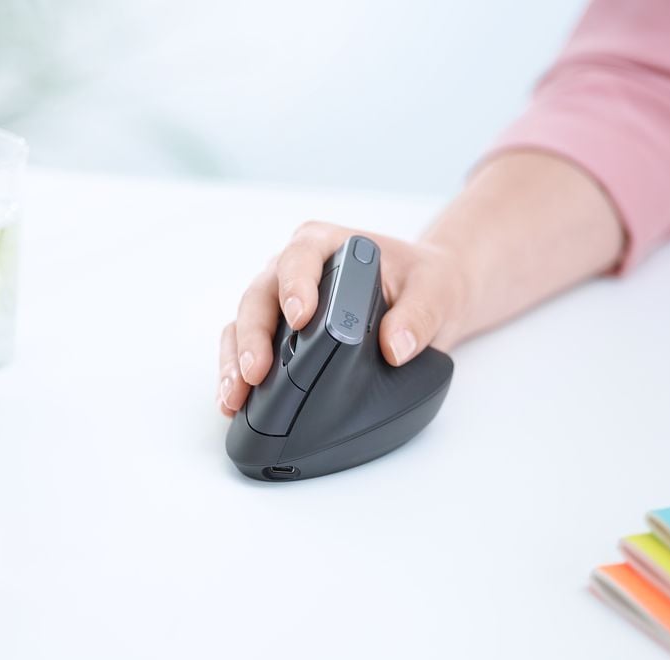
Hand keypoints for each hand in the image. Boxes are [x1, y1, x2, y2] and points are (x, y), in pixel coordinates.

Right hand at [217, 221, 469, 415]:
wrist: (425, 297)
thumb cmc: (424, 282)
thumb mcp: (436, 290)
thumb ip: (420, 314)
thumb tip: (396, 347)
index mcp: (328, 246)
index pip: (299, 258)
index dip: (294, 285)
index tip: (299, 317)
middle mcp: (294, 270)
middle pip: (260, 296)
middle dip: (253, 336)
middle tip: (256, 372)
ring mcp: (280, 302)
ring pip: (244, 325)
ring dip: (235, 361)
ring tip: (234, 397)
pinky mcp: (277, 333)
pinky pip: (246, 349)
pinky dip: (237, 375)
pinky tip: (235, 404)